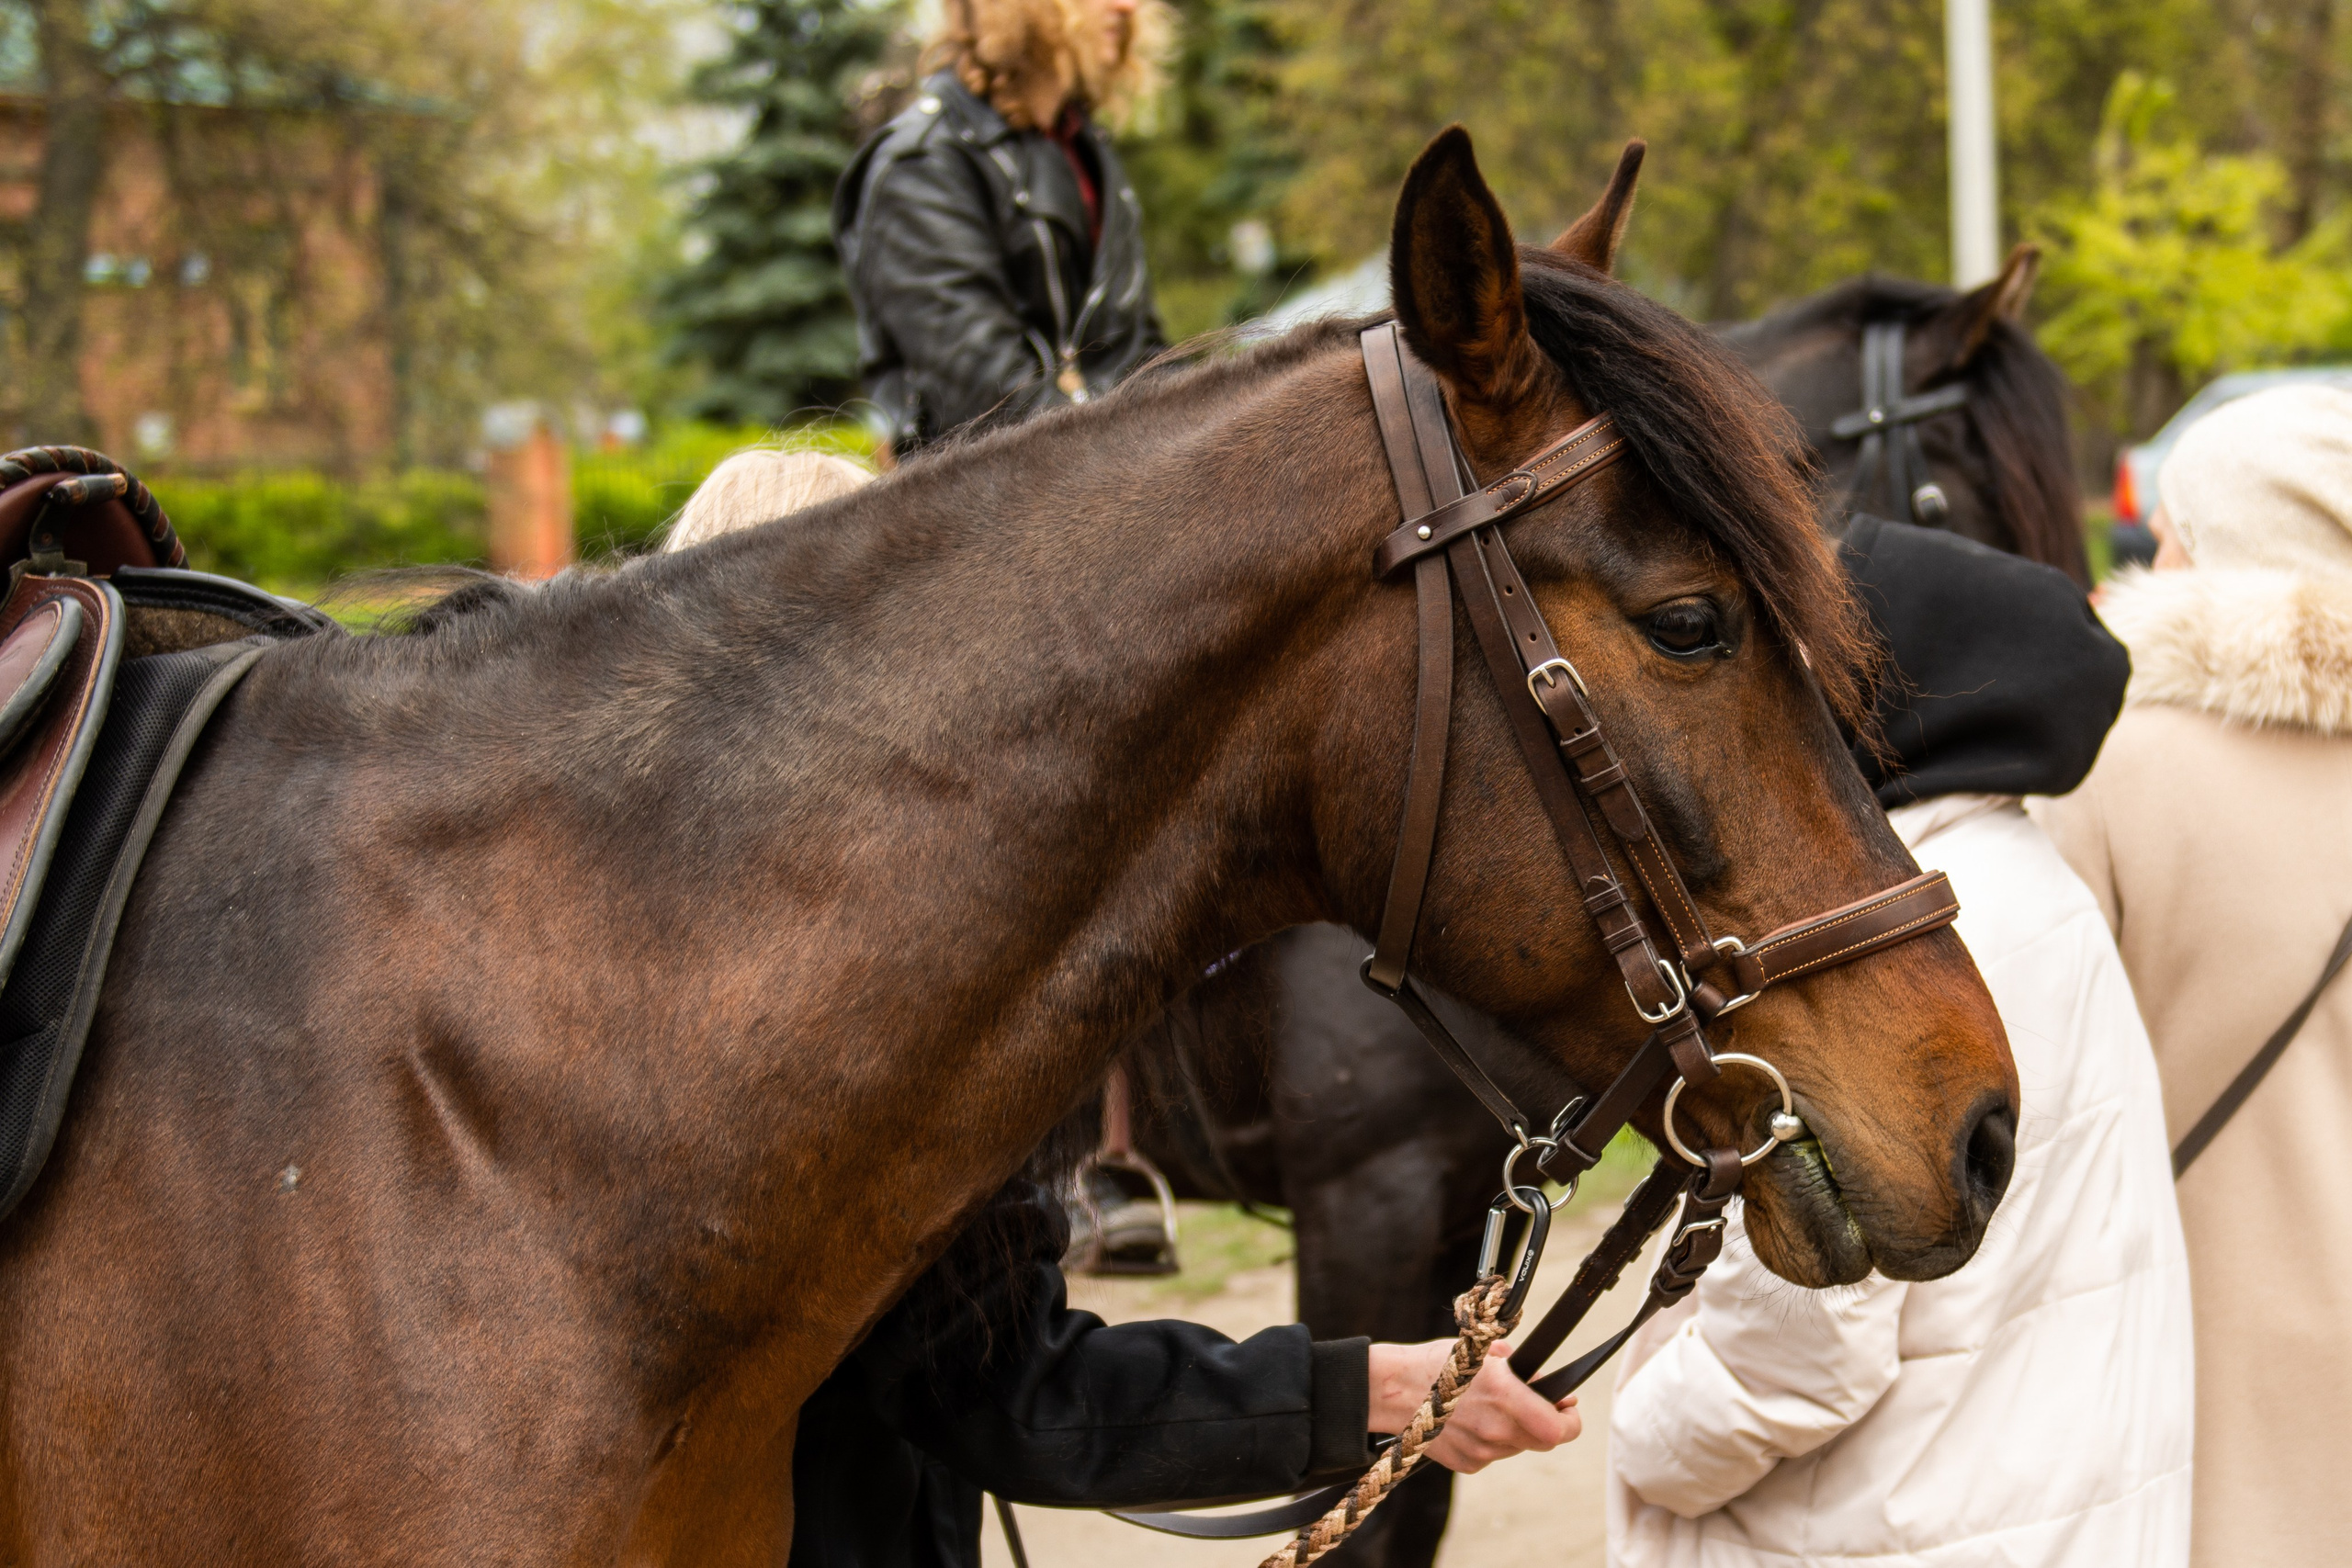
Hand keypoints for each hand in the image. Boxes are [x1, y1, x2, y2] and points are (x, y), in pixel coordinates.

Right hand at [1365, 1339, 1580, 1473]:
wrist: (1391, 1390)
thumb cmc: (1434, 1364)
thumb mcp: (1481, 1352)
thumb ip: (1517, 1367)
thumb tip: (1540, 1379)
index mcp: (1505, 1397)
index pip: (1559, 1428)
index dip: (1570, 1419)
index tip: (1568, 1405)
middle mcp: (1497, 1430)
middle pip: (1543, 1440)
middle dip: (1545, 1422)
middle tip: (1538, 1403)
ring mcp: (1481, 1451)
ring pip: (1518, 1446)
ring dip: (1516, 1430)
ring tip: (1491, 1406)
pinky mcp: (1467, 1463)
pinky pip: (1493, 1454)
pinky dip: (1492, 1440)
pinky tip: (1471, 1419)